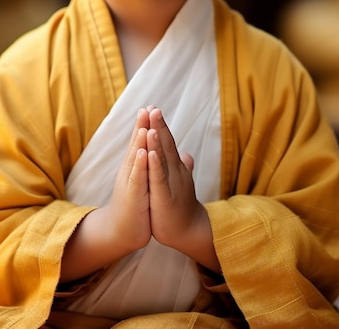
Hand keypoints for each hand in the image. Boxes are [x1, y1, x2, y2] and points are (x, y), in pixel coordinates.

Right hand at [102, 108, 152, 251]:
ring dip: (139, 141)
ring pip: (135, 158)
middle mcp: (129, 171)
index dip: (145, 125)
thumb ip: (149, 167)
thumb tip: (154, 153)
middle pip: (136, 144)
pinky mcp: (132, 196)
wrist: (122, 231)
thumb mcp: (144, 182)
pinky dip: (140, 165)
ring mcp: (129, 182)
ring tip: (144, 124)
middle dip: (141, 126)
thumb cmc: (135, 206)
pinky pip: (136, 178)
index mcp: (135, 167)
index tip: (151, 107)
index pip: (140, 142)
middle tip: (146, 107)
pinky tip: (143, 153)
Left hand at [144, 107, 206, 250]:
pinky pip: (159, 178)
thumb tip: (186, 154)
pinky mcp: (165, 196)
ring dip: (157, 139)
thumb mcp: (180, 181)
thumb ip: (182, 166)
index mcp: (175, 166)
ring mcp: (171, 183)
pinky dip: (155, 164)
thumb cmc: (181, 204)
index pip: (167, 142)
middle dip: (159, 125)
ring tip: (152, 123)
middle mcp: (175, 171)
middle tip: (154, 107)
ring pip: (163, 158)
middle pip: (166, 144)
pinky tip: (150, 153)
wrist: (188, 230)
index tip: (153, 108)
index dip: (160, 125)